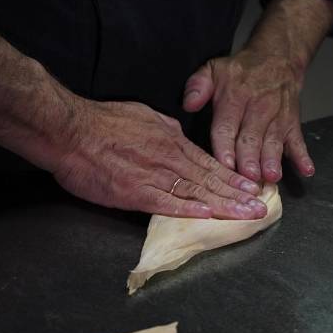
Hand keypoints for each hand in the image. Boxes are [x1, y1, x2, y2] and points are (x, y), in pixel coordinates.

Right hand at [51, 99, 267, 219]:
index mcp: (170, 141)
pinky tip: (210, 217)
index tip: (252, 188)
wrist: (71, 131)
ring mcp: (153, 176)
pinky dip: (190, 210)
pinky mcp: (135, 192)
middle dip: (239, 195)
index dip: (233, 178)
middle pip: (210, 180)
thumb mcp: (143, 115)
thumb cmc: (102, 121)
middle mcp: (168, 159)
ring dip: (225, 206)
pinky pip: (168, 203)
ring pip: (196, 193)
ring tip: (247, 215)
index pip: (209, 163)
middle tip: (261, 208)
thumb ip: (164, 129)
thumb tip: (178, 136)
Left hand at [183, 48, 312, 184]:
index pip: (227, 126)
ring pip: (274, 142)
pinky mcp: (292, 123)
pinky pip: (298, 141)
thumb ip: (197, 86)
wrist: (278, 58)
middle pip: (251, 138)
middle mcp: (257, 109)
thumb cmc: (241, 72)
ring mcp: (277, 117)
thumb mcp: (213, 69)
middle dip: (250, 159)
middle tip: (248, 177)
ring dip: (273, 160)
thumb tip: (188, 104)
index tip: (224, 164)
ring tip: (271, 176)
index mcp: (234, 98)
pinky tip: (306, 170)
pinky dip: (303, 156)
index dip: (225, 146)